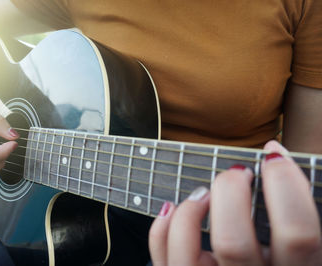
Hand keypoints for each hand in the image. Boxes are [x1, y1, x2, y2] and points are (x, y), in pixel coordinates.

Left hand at [149, 140, 321, 264]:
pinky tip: (172, 208)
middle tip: (236, 173)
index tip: (272, 158)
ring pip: (188, 252)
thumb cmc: (279, 257)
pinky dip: (162, 228)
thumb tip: (274, 156)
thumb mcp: (298, 246)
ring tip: (203, 192)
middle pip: (233, 241)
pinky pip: (163, 257)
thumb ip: (291, 211)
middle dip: (230, 193)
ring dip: (190, 210)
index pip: (298, 233)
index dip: (285, 186)